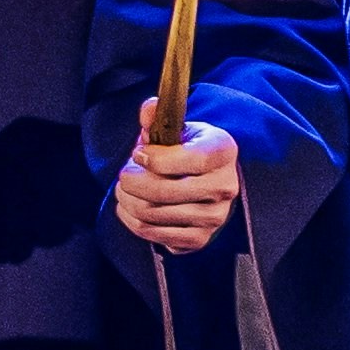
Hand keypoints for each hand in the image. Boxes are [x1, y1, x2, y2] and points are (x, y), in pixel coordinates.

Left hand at [110, 121, 241, 252]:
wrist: (206, 178)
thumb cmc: (187, 149)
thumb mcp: (176, 127)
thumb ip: (157, 117)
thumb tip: (148, 109)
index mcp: (223, 151)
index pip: (191, 159)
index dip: (157, 159)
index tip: (137, 154)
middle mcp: (225, 187)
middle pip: (166, 191)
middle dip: (132, 182)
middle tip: (123, 174)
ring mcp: (214, 217)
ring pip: (154, 214)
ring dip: (128, 201)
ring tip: (124, 189)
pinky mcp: (199, 239)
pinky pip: (155, 235)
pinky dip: (132, 221)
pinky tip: (129, 207)